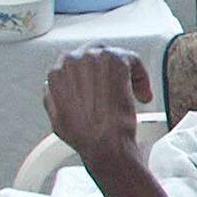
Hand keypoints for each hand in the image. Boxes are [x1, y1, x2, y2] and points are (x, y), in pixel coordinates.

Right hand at [43, 44, 153, 161]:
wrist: (104, 142)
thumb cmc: (85, 136)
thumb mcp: (57, 116)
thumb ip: (54, 96)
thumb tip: (57, 86)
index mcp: (56, 73)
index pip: (76, 62)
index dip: (92, 75)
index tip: (103, 87)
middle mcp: (72, 60)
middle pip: (95, 53)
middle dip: (108, 69)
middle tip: (120, 86)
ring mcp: (94, 58)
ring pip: (115, 56)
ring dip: (126, 73)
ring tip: (134, 92)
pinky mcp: (116, 60)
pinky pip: (132, 59)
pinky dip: (140, 75)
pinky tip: (142, 93)